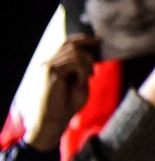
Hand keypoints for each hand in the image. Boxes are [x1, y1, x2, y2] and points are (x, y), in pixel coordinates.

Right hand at [24, 34, 99, 151]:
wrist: (55, 121)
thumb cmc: (69, 105)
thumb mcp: (81, 83)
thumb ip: (85, 69)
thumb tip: (93, 56)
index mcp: (55, 65)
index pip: (67, 43)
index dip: (83, 39)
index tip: (99, 39)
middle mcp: (49, 63)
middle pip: (70, 44)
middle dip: (88, 46)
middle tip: (98, 58)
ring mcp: (48, 66)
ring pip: (74, 53)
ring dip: (88, 63)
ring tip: (91, 75)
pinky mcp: (50, 71)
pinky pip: (74, 63)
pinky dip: (83, 70)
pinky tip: (86, 79)